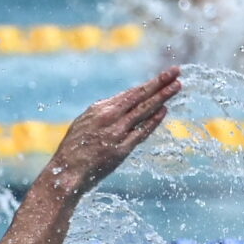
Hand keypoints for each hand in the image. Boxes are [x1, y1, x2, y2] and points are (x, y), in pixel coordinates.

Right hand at [47, 67, 180, 195]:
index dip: (149, 85)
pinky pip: (142, 131)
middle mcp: (109, 118)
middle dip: (160, 83)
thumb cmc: (73, 149)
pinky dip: (154, 120)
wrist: (66, 172)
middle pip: (140, 96)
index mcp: (98, 109)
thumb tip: (123, 105)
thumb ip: (103, 113)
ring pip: (144, 110)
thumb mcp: (84, 124)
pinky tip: (164, 110)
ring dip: (162, 97)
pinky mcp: (121, 149)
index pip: (130, 94)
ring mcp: (116, 133)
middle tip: (176, 71)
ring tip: (177, 86)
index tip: (164, 76)